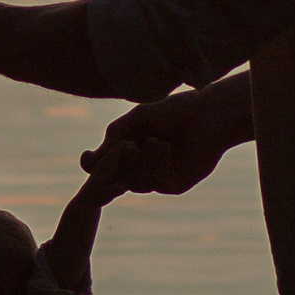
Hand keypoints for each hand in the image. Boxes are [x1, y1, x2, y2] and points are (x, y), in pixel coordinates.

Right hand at [81, 86, 240, 198]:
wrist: (208, 113)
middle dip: (117, 162)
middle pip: (116, 179)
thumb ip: (112, 138)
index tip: (87, 156)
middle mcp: (143, 166)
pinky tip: (164, 146)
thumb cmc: (174, 110)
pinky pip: (155, 183)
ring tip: (154, 140)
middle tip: (126, 144)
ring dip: (140, 162)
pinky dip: (155, 164)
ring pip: (135, 184)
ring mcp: (159, 177)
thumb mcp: (136, 120)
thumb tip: (86, 162)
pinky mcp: (176, 184)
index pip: (106, 166)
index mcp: (132, 150)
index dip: (95, 165)